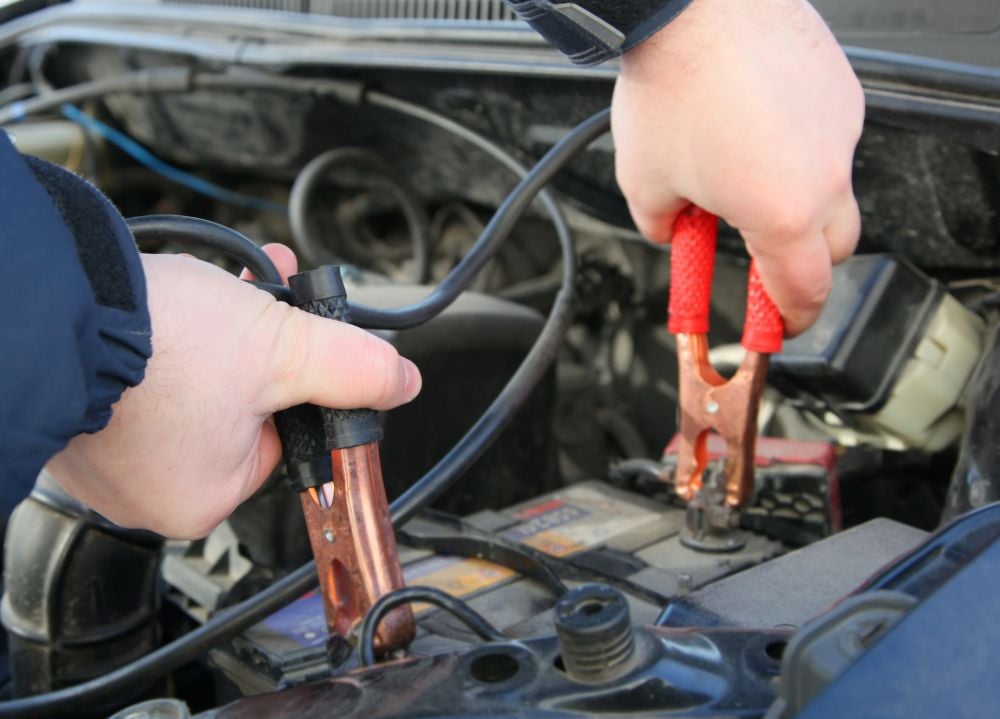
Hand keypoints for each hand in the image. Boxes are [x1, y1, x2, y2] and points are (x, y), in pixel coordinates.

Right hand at [48, 245, 420, 537]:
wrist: (53, 306)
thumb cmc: (155, 348)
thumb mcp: (282, 350)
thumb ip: (350, 369)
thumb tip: (399, 382)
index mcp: (201, 499)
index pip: (277, 443)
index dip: (291, 387)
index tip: (295, 347)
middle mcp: (147, 490)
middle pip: (237, 409)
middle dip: (259, 346)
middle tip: (266, 302)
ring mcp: (103, 456)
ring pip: (191, 387)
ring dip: (220, 332)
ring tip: (225, 289)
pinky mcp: (76, 415)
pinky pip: (142, 382)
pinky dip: (167, 340)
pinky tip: (173, 300)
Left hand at [612, 0, 864, 334]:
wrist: (693, 3)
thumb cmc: (672, 85)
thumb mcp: (645, 181)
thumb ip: (664, 228)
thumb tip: (670, 233)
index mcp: (783, 213)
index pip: (805, 292)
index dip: (789, 320)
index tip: (777, 326)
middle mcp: (825, 174)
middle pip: (836, 248)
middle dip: (800, 265)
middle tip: (759, 262)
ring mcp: (841, 127)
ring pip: (832, 188)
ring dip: (796, 200)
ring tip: (737, 174)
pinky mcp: (841, 88)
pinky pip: (829, 138)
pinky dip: (799, 149)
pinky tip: (754, 127)